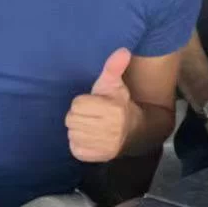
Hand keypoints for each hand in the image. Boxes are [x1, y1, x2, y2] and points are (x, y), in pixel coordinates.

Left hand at [65, 47, 135, 162]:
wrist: (135, 132)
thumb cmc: (119, 105)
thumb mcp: (115, 85)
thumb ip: (114, 67)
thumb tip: (123, 50)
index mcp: (111, 109)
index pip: (77, 104)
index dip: (85, 103)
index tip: (96, 104)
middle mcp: (107, 128)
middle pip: (72, 119)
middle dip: (80, 116)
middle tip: (93, 116)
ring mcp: (101, 144)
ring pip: (72, 133)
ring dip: (79, 130)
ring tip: (92, 127)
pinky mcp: (95, 156)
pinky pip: (75, 148)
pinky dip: (79, 144)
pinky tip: (91, 139)